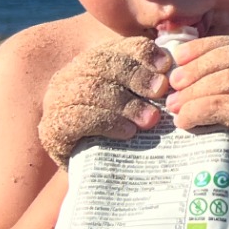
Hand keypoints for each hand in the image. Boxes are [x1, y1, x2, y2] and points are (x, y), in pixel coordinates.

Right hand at [37, 35, 169, 164]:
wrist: (96, 180)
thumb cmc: (125, 136)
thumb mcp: (140, 105)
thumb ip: (152, 84)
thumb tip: (176, 69)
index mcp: (93, 62)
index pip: (118, 47)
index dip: (142, 53)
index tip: (165, 66)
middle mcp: (70, 76)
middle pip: (102, 63)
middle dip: (135, 76)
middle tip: (160, 92)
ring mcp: (57, 102)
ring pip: (91, 89)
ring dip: (125, 103)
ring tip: (151, 119)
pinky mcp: (51, 129)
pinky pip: (78, 118)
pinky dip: (107, 122)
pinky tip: (128, 132)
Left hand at [163, 35, 228, 191]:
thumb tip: (184, 61)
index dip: (205, 48)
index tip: (179, 56)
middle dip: (197, 68)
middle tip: (173, 83)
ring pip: (225, 80)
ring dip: (193, 92)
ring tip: (174, 104)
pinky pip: (222, 105)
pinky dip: (197, 110)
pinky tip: (184, 119)